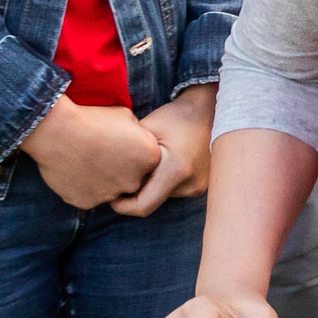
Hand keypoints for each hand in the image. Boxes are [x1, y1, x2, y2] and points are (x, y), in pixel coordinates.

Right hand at [21, 97, 161, 208]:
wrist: (58, 131)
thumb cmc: (93, 118)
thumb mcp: (126, 116)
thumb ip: (138, 133)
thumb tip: (137, 140)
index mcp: (150, 157)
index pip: (148, 161)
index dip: (133, 152)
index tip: (119, 144)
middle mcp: (134, 181)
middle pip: (131, 179)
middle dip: (121, 170)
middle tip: (102, 154)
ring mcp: (111, 195)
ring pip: (110, 190)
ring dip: (102, 179)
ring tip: (86, 160)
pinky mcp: (88, 203)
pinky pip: (89, 196)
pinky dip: (83, 186)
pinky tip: (74, 170)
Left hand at [113, 85, 216, 217]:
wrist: (208, 110)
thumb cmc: (174, 117)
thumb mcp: (146, 132)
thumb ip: (129, 157)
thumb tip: (108, 178)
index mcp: (176, 171)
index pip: (142, 207)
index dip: (122, 206)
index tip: (111, 194)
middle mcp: (190, 184)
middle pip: (151, 202)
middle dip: (134, 193)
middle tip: (122, 175)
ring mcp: (198, 187)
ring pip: (161, 197)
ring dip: (150, 186)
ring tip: (145, 165)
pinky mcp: (200, 185)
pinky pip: (172, 191)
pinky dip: (162, 182)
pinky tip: (160, 164)